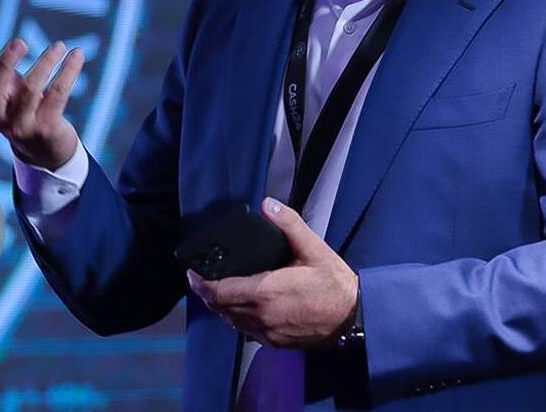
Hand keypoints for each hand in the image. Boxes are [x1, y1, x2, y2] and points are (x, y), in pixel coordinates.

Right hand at [0, 26, 82, 168]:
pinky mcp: (45, 128)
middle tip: (20, 42)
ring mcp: (21, 125)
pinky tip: (77, 54)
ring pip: (30, 91)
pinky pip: (58, 95)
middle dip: (5, 64)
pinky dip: (68, 72)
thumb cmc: (17, 107)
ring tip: (59, 46)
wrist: (45, 148)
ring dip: (46, 63)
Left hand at [187, 197, 358, 349]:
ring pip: (231, 321)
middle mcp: (261, 316)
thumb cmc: (334, 283)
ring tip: (220, 289)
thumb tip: (268, 204)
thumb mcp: (314, 248)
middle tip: (203, 278)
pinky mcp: (275, 342)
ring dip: (222, 306)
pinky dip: (238, 317)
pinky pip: (246, 330)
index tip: (192, 272)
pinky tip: (243, 305)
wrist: (353, 317)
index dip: (201, 284)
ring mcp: (267, 333)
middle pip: (220, 308)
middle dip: (208, 293)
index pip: (219, 292)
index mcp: (265, 292)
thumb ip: (289, 225)